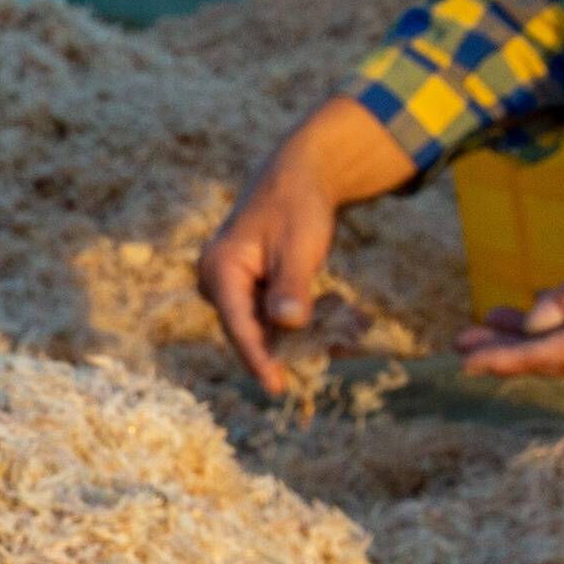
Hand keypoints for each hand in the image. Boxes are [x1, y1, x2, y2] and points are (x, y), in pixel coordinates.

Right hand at [196, 96, 424, 392]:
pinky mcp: (248, 286)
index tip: (277, 388)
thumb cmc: (297, 207)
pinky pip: (273, 314)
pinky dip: (303, 318)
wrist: (300, 175)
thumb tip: (286, 325)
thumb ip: (291, 288)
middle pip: (251, 330)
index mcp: (219, 269)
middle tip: (335, 353)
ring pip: (265, 325)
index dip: (259, 359)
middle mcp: (216, 280)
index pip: (238, 325)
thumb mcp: (298, 247)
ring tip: (347, 334)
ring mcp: (231, 284)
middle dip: (290, 347)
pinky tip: (338, 317)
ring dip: (303, 334)